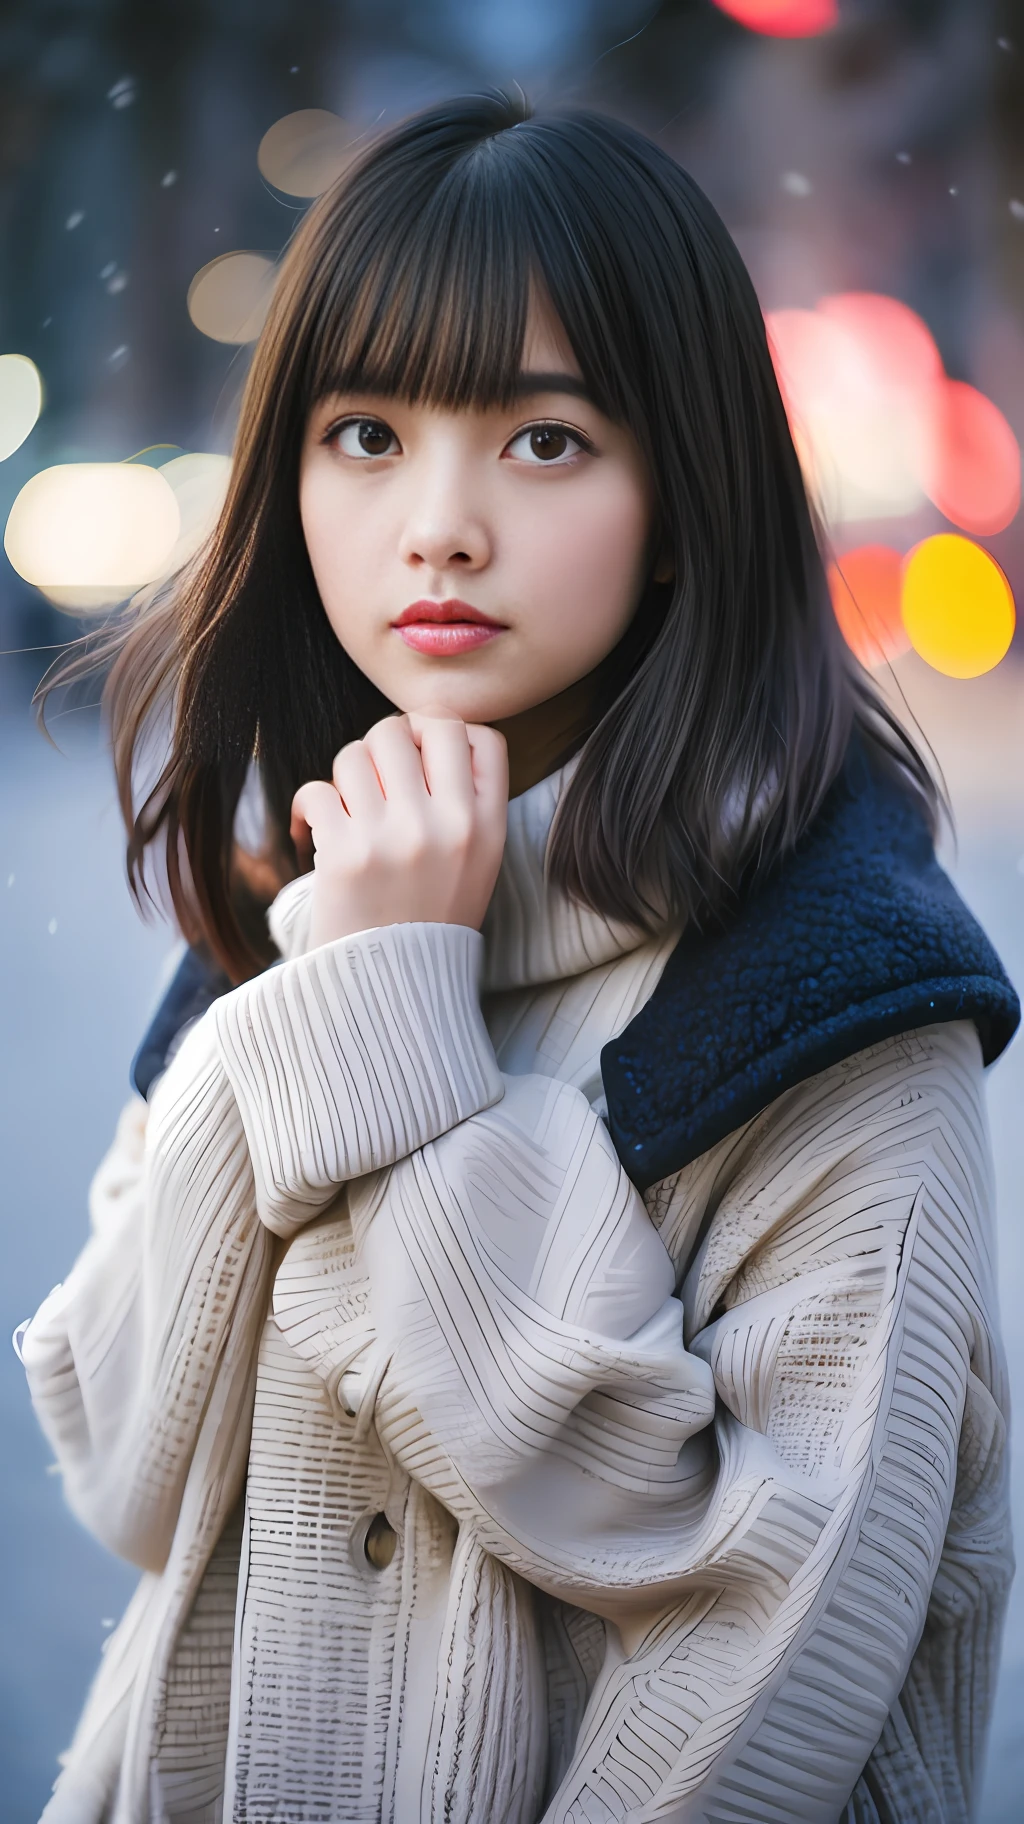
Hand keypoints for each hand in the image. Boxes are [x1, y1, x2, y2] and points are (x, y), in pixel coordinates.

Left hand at [290, 714, 508, 948]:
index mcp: (485, 827)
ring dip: (345, 775)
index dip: (444, 733)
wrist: (393, 990)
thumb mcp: (478, 863)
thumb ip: (467, 800)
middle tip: (376, 779)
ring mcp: (393, 839)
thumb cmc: (431, 919)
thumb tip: (429, 725)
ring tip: (347, 809)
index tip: (422, 757)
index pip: (479, 735)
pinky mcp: (344, 856)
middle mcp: (445, 826)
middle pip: (409, 727)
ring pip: (357, 752)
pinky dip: (306, 808)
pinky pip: (316, 790)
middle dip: (385, 743)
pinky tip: (311, 832)